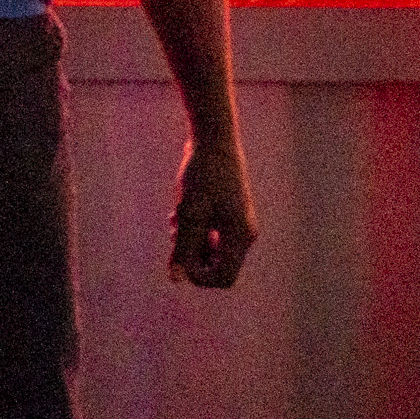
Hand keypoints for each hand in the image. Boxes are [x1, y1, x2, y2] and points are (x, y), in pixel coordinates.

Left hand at [169, 138, 256, 289]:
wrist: (213, 138)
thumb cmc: (202, 174)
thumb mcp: (189, 214)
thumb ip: (183, 248)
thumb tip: (176, 279)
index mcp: (240, 235)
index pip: (223, 278)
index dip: (199, 275)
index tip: (180, 254)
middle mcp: (244, 233)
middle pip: (216, 265)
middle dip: (191, 255)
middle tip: (175, 232)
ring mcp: (238, 222)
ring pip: (211, 250)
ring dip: (189, 241)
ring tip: (175, 219)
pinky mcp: (230, 213)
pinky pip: (212, 234)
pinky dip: (194, 229)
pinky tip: (180, 213)